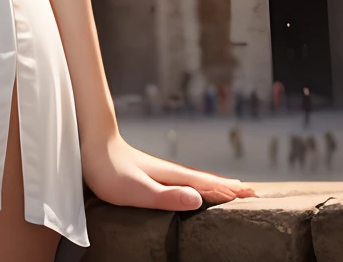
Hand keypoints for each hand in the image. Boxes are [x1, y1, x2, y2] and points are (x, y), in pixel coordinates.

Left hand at [80, 127, 255, 209]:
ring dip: (214, 184)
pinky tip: (190, 186)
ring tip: (229, 188)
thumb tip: (198, 198)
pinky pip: (181, 180)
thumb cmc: (111, 172)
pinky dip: (195, 184)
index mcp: (172, 177)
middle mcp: (169, 172)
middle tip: (251, 192)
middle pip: (205, 180)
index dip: (228, 191)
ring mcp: (160, 171)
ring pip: (194, 179)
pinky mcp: (149, 174)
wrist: (90, 145)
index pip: (206, 185)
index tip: (252, 194)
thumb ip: (167, 196)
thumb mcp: (139, 190)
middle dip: (227, 187)